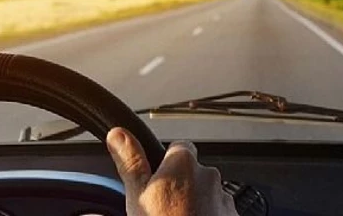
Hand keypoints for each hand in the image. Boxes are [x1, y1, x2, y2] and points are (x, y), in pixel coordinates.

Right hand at [106, 127, 237, 215]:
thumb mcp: (137, 196)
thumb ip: (131, 162)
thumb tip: (118, 134)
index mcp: (184, 163)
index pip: (178, 147)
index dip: (165, 164)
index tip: (155, 180)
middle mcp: (210, 176)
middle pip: (192, 174)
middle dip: (179, 188)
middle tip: (161, 210)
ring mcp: (224, 200)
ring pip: (204, 196)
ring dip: (194, 206)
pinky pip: (216, 214)